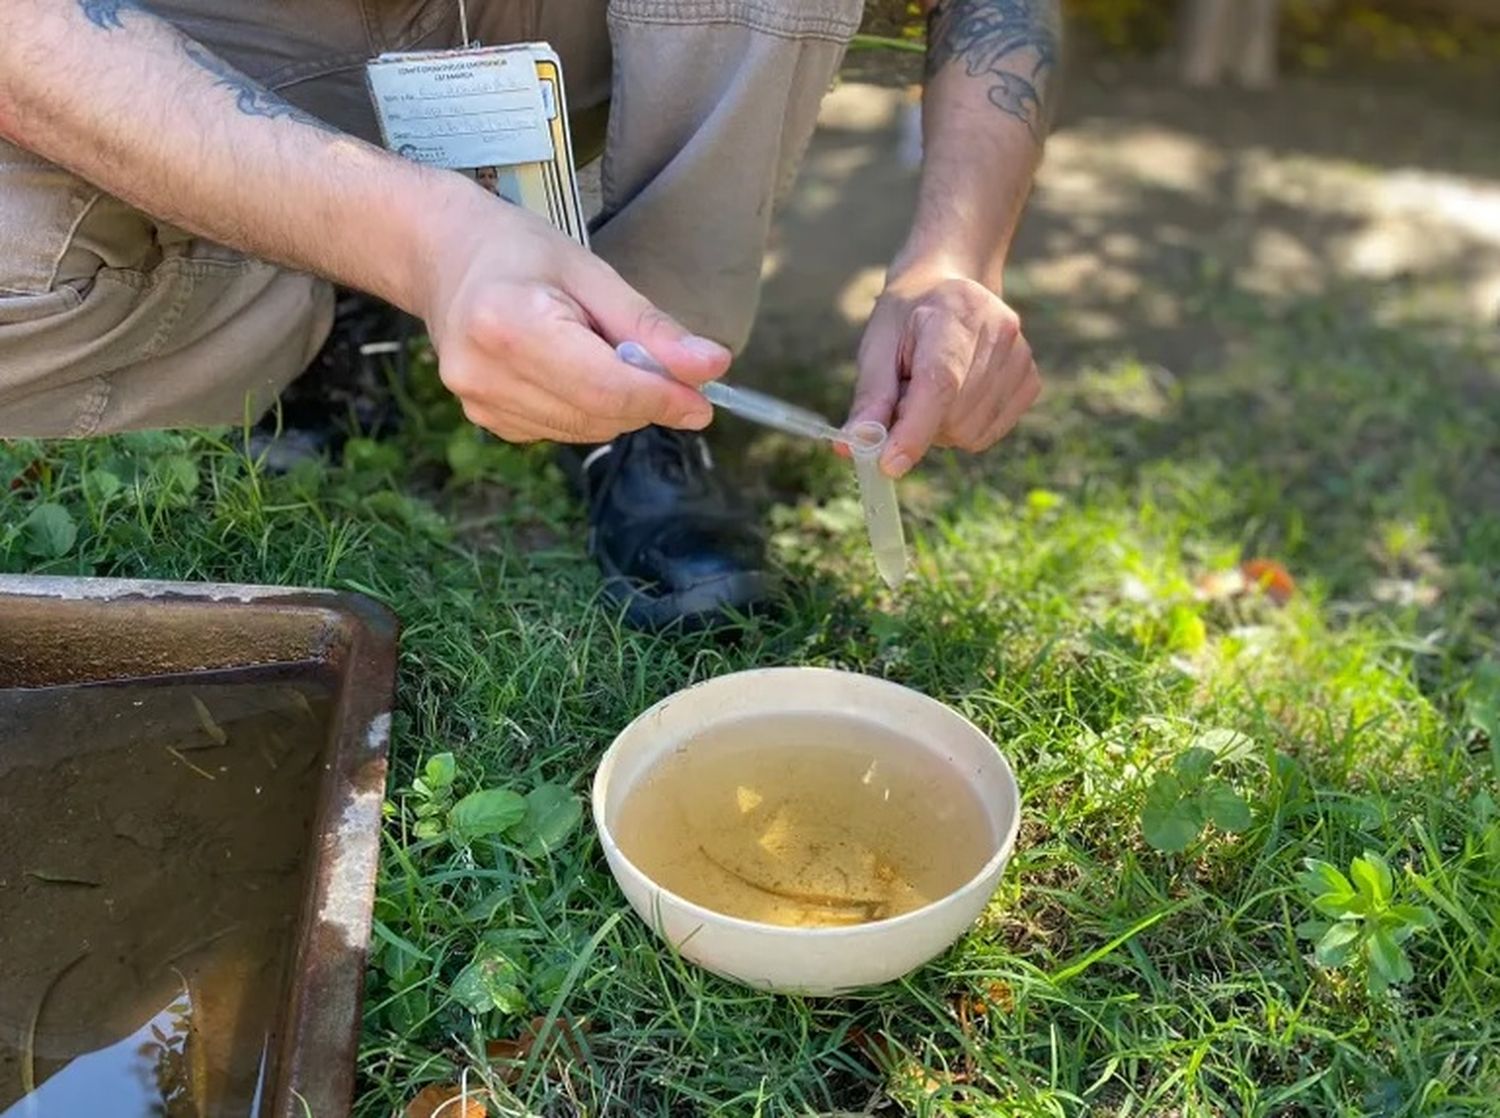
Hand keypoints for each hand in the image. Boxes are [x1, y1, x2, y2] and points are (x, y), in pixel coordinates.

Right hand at [417, 183, 728, 443]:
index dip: (661, 399)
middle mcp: (485, 373)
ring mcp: (478, 402)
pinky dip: (586, 410)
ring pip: (585, 430)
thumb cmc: (519, 252)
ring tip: (599, 352)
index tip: (703, 403)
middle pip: (598, 414)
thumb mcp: (592, 273)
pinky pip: (561, 431)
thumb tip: (710, 367)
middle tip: (660, 366)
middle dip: (644, 400)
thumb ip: (650, 328)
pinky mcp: (484, 419)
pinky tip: (571, 370)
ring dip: (616, 406)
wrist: (443, 256)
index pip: (605, 386)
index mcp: (510, 324)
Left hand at [847, 264, 1040, 476]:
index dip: (914, 430)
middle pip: (953, 417)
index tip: (889, 465)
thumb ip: (871, 397)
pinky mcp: (1030, 380)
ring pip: (970, 433)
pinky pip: (988, 434)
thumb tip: (854, 447)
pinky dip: (963, 428)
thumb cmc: (907, 318)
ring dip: (939, 427)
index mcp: (955, 313)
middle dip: (918, 422)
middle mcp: (998, 331)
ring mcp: (1020, 357)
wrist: (950, 287)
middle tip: (905, 391)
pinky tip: (955, 396)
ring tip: (931, 388)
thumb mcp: (877, 346)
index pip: (940, 383)